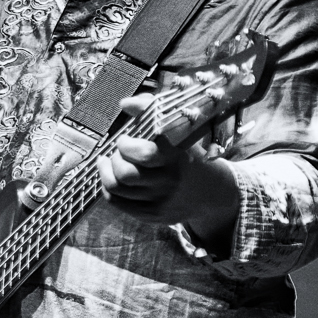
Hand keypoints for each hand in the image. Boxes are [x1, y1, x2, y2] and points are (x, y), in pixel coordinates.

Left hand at [99, 98, 240, 248]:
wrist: (211, 192)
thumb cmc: (189, 155)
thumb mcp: (180, 130)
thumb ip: (152, 110)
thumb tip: (124, 103)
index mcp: (178, 157)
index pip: (143, 154)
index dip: (126, 145)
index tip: (125, 139)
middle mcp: (169, 181)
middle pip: (125, 174)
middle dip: (115, 159)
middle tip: (118, 151)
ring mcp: (160, 201)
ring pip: (117, 189)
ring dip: (105, 172)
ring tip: (108, 161)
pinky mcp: (152, 215)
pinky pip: (118, 203)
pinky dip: (108, 189)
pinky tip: (111, 177)